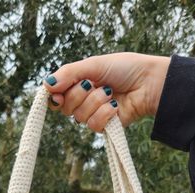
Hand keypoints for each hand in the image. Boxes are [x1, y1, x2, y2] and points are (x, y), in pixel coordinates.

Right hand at [41, 52, 169, 131]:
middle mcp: (84, 100)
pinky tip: (115, 106)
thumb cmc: (124, 69)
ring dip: (95, 102)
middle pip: (65, 107)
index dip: (53, 97)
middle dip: (78, 94)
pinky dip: (104, 114)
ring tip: (110, 92)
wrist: (148, 82)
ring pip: (80, 116)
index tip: (56, 94)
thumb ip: (69, 73)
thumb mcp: (93, 65)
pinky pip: (94, 125)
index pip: (56, 96)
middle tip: (92, 84)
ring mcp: (94, 114)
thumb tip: (46, 84)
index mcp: (79, 84)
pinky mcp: (106, 127)